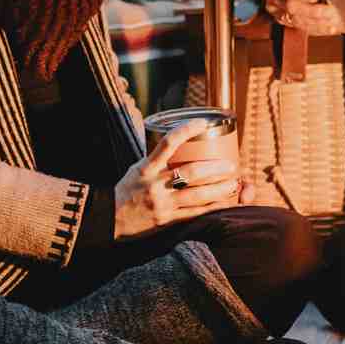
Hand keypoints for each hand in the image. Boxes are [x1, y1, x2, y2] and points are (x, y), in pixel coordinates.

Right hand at [113, 119, 254, 240]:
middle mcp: (155, 184)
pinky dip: (212, 208)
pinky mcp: (167, 220)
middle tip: (231, 165)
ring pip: (197, 195)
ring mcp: (162, 203)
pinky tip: (226, 204)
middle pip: (191, 173)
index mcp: (146, 168)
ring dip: (219, 189)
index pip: (168, 143)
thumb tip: (181, 143)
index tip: (203, 123)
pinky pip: (194, 214)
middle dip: (215, 168)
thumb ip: (158, 160)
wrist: (109, 218)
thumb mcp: (138, 168)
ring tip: (235, 183)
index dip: (186, 130)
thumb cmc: (127, 190)